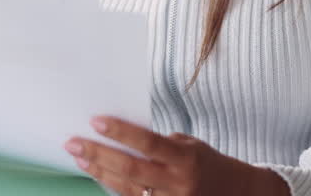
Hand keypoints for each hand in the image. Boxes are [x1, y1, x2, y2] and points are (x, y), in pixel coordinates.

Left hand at [64, 116, 289, 195]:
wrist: (236, 195)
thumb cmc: (208, 164)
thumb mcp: (190, 145)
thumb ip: (161, 145)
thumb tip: (123, 136)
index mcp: (186, 158)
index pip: (148, 143)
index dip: (120, 132)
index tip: (96, 121)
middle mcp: (178, 183)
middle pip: (130, 169)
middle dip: (99, 156)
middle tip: (73, 143)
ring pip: (127, 190)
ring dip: (100, 173)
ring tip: (80, 158)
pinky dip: (114, 188)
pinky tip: (99, 176)